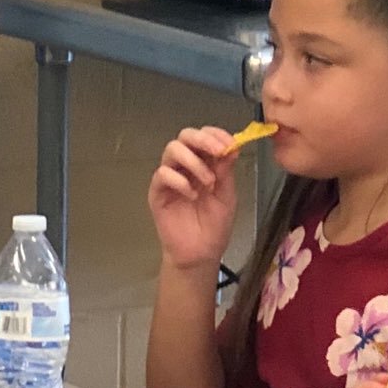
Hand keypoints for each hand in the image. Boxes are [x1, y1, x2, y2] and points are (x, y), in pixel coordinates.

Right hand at [148, 127, 241, 271]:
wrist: (200, 253)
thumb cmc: (215, 226)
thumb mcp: (227, 195)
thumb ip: (226, 170)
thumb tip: (231, 145)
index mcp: (204, 163)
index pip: (205, 137)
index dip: (216, 134)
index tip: (229, 143)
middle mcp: (185, 166)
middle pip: (185, 136)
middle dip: (203, 139)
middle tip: (217, 152)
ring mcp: (170, 178)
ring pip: (172, 150)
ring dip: (193, 161)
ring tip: (208, 182)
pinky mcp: (157, 192)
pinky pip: (162, 174)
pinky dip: (179, 180)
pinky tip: (192, 195)